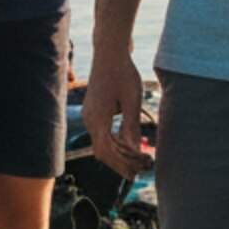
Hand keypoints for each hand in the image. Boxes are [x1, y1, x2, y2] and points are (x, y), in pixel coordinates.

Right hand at [85, 53, 148, 176]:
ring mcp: (90, 115)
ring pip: (102, 142)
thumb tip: (135, 150)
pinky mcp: (94, 110)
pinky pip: (102, 133)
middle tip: (139, 170)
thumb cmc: (123, 74)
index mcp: (97, 119)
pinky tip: (129, 143)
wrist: (110, 53)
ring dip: (119, 152)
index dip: (120, 166)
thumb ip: (132, 126)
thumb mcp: (132, 100)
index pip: (106, 152)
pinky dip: (115, 141)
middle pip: (102, 150)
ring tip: (138, 158)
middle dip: (120, 162)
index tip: (134, 174)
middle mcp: (90, 119)